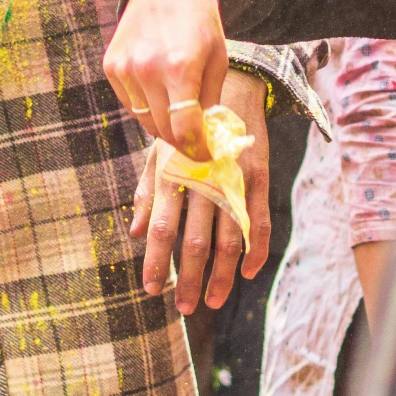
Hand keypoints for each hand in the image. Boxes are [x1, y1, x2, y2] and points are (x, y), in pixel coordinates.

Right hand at [104, 0, 225, 161]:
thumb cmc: (200, 23)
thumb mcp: (217, 59)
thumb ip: (211, 101)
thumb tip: (207, 138)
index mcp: (180, 69)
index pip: (184, 130)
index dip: (197, 149)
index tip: (206, 153)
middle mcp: (148, 70)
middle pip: (162, 130)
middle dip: (181, 140)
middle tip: (194, 138)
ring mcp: (125, 68)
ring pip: (143, 120)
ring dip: (162, 124)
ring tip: (176, 113)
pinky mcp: (111, 66)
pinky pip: (129, 103)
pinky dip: (144, 107)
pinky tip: (157, 91)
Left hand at [129, 68, 270, 312]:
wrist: (229, 88)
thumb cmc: (187, 128)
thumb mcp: (159, 152)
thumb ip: (147, 192)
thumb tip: (136, 233)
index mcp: (172, 172)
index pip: (163, 227)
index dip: (157, 262)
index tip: (151, 289)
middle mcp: (202, 179)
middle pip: (195, 241)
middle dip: (188, 279)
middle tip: (183, 307)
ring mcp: (233, 181)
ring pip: (228, 240)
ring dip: (221, 277)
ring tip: (212, 301)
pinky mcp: (259, 180)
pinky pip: (259, 223)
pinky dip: (256, 252)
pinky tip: (248, 274)